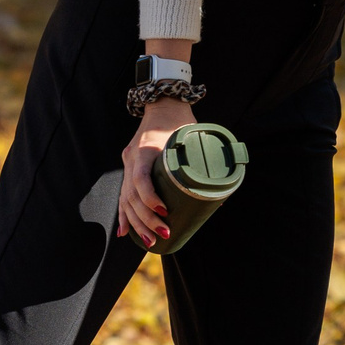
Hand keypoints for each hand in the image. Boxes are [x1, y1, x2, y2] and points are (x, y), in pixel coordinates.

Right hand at [117, 96, 193, 248]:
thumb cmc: (180, 120)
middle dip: (147, 219)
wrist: (162, 103)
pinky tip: (124, 232)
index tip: (164, 212)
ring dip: (136, 223)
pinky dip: (124, 215)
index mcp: (147, 148)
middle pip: (132, 195)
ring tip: (149, 241)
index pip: (142, 178)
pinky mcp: (129, 167)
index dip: (151, 198)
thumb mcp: (191, 136)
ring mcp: (128, 162)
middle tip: (164, 233)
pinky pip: (123, 195)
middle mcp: (133, 157)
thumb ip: (203, 161)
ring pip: (126, 199)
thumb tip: (221, 195)